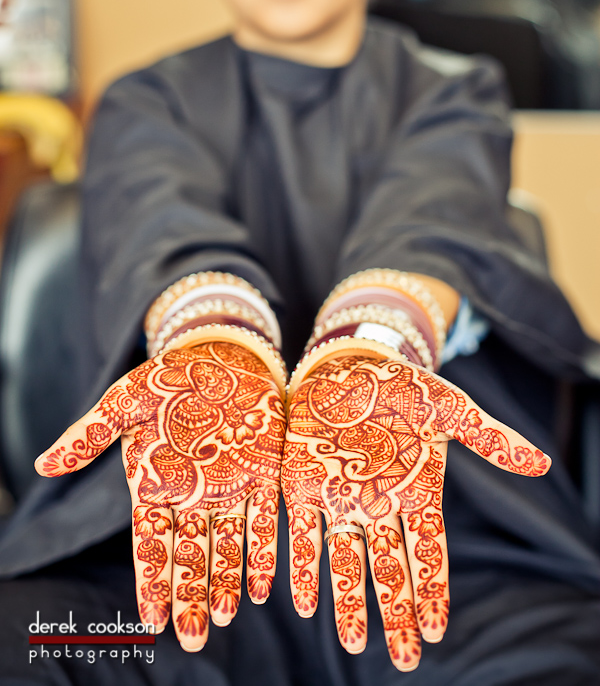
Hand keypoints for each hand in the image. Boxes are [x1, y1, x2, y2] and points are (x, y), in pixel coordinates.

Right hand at [35, 341, 285, 650]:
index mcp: (155, 484)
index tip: (152, 619)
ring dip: (224, 582)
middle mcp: (191, 495)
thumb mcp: (127, 401)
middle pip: (189, 555)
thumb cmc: (168, 377)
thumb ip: (91, 435)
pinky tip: (262, 587)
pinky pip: (263, 521)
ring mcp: (228, 488)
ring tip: (222, 619)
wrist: (221, 352)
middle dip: (189, 596)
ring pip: (226, 547)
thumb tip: (44, 464)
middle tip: (191, 637)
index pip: (151, 543)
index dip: (152, 580)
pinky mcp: (263, 474)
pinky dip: (262, 554)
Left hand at [282, 354, 549, 671]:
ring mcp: (341, 498)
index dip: (432, 590)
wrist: (350, 361)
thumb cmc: (404, 385)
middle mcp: (379, 505)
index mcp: (416, 492)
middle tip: (405, 659)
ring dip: (350, 602)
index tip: (435, 631)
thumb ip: (488, 438)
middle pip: (390, 568)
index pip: (428, 552)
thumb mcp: (450, 408)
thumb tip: (542, 463)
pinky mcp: (303, 485)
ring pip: (347, 561)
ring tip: (355, 644)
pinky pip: (303, 533)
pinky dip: (303, 567)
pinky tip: (305, 604)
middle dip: (397, 612)